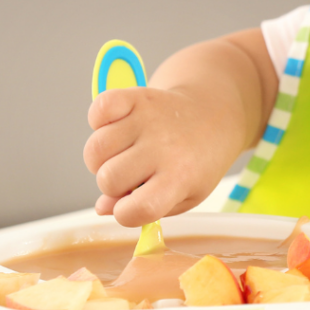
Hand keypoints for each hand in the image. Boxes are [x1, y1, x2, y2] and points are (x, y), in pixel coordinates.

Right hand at [84, 84, 240, 226]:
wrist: (214, 115)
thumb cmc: (197, 161)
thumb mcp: (186, 195)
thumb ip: (146, 209)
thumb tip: (102, 206)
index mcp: (180, 177)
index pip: (135, 209)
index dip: (125, 213)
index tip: (131, 205)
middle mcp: (164, 147)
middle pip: (108, 179)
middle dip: (112, 184)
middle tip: (131, 174)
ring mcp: (149, 119)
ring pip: (95, 149)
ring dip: (101, 156)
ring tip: (122, 152)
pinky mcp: (139, 96)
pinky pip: (100, 109)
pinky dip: (99, 119)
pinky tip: (117, 126)